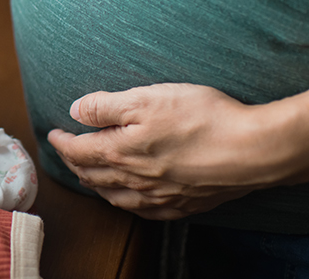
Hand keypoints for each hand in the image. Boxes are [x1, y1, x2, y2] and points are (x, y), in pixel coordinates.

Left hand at [48, 83, 308, 219]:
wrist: (254, 151)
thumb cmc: (203, 118)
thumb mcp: (148, 98)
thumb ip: (107, 106)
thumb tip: (75, 111)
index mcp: (121, 152)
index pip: (79, 151)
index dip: (62, 142)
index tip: (54, 133)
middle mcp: (135, 180)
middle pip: (92, 176)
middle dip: (74, 163)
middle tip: (67, 152)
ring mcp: (159, 197)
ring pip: (115, 196)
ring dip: (96, 184)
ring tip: (89, 175)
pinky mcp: (183, 205)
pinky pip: (143, 210)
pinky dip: (125, 202)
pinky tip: (129, 198)